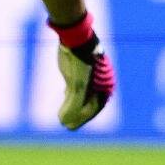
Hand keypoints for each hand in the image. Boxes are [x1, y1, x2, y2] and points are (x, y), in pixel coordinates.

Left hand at [50, 12, 114, 129]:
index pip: (94, 108)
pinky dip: (69, 96)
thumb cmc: (81, 61)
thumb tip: (66, 122)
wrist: (76, 38)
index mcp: (104, 86)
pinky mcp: (78, 72)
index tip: (71, 126)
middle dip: (77, 116)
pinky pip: (75, 87)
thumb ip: (74, 105)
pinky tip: (64, 98)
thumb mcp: (78, 85)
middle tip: (66, 125)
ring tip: (61, 117)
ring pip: (80, 96)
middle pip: (88, 104)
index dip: (82, 119)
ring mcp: (88, 77)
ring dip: (71, 107)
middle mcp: (98, 83)